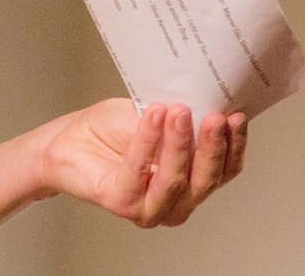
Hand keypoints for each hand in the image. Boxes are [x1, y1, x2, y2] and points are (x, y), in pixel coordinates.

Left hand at [37, 98, 246, 227]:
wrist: (66, 141)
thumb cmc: (110, 130)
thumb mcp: (156, 114)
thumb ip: (182, 115)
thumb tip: (210, 95)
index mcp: (191, 182)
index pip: (224, 170)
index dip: (234, 146)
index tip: (237, 116)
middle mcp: (175, 202)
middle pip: (206, 180)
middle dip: (213, 147)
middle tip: (215, 116)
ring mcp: (149, 208)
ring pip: (176, 180)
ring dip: (180, 144)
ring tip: (179, 111)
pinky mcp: (122, 203)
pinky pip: (139, 171)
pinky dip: (148, 140)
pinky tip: (153, 116)